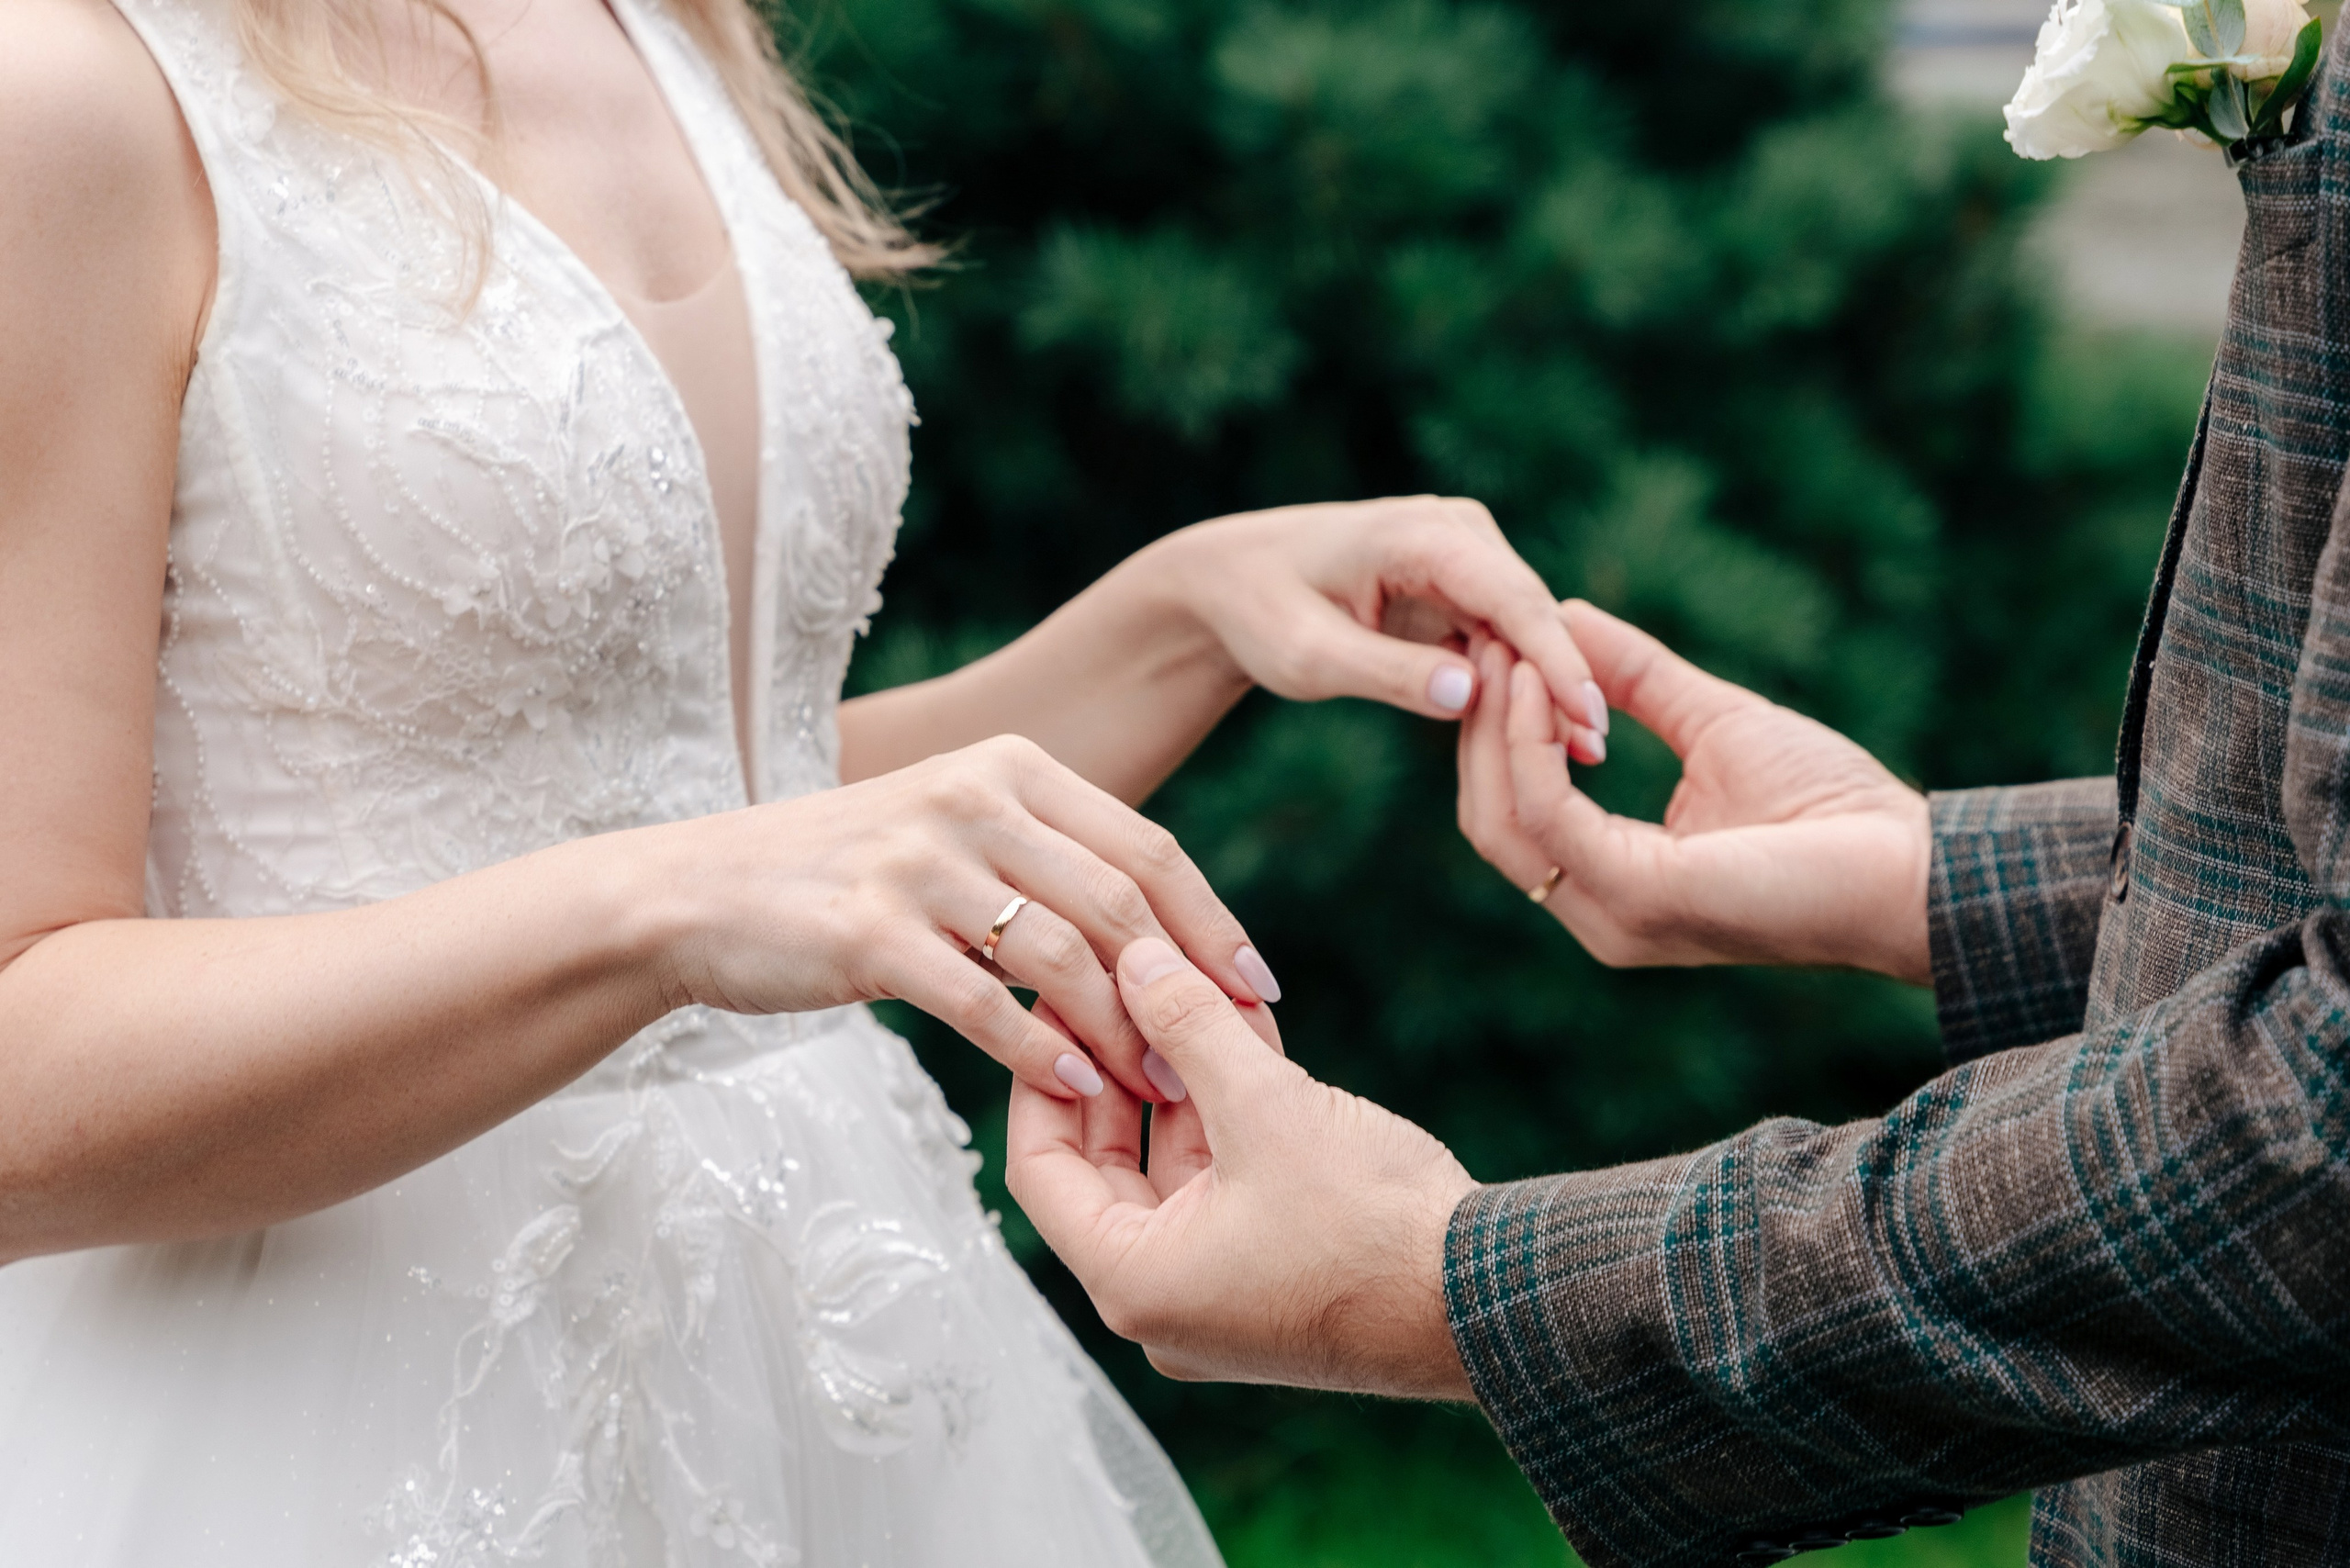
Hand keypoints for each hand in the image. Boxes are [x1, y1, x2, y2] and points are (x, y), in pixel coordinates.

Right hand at [662, 735, 1271, 1102]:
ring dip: (1121, 1033)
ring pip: (1060, 956)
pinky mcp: (870, 929)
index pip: (1148, 849)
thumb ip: (1049, 863)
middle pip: (1119, 902)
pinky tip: (1076, 1089)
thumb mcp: (957, 834)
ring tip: (1156, 1091)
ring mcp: (919, 861)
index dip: (1213, 927)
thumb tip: (1162, 939)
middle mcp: (974, 799)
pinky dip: (1038, 1051)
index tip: (1258, 993)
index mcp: (1012, 768)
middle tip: (1219, 1060)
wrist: (702, 891)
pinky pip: (981, 1002)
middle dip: (1182, 991)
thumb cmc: (847, 876)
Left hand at [1006, 937, 1477, 1398]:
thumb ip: (1190, 1026)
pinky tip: (1244, 1036)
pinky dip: (1229, 1117)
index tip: (1059, 999)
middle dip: (1119, 1065)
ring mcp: (1219, 1295)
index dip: (1043, 1070)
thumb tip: (1136, 963)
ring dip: (1183, 1080)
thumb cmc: (1374, 1225)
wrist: (1490, 1300)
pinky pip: (1225, 1185)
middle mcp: (1162, 1301)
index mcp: (1133, 1281)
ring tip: (1191, 990)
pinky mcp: (1272, 1278)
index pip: (1039, 1165)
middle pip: (1103, 1163)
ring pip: (1171, 1167)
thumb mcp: (1266, 1106)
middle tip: (1121, 982)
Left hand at [1156, 498, 1609, 760]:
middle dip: (1563, 683)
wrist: (1229, 584)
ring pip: (1526, 630)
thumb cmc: (1259, 612)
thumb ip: (1387, 674)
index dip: (1557, 660)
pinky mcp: (1462, 586)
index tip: (1589, 717)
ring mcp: (1465, 555)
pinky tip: (1545, 739)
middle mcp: (1457, 532)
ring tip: (1581, 759)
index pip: (1512, 598)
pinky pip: (1504, 639)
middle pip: (1532, 614)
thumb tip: (1471, 695)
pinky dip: (1519, 686)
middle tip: (1594, 758)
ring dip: (1547, 689)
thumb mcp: (1308, 656)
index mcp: (1420, 534)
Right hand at [1457, 602, 1931, 982]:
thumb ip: (1639, 681)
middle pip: (1488, 818)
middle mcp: (1598, 910)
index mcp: (1613, 879)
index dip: (1495, 727)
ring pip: (1501, 820)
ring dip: (1495, 726)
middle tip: (1485, 639)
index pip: (1513, 810)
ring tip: (1507, 650)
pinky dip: (1531, 746)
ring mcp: (1613, 913)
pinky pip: (1550, 816)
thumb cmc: (1834, 809)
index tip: (1498, 645)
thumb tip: (1569, 619)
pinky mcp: (1640, 896)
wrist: (1911, 868)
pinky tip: (1543, 684)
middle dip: (1480, 723)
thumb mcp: (1714, 723)